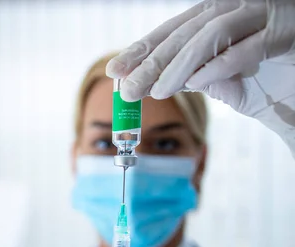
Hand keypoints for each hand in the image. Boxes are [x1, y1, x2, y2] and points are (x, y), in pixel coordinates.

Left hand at [107, 0, 294, 147]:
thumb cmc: (271, 80)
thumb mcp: (222, 80)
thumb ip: (191, 77)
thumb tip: (150, 83)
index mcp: (220, 16)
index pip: (173, 31)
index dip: (143, 49)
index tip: (115, 69)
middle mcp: (240, 9)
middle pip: (186, 32)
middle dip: (153, 61)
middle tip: (127, 86)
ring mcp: (265, 15)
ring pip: (212, 34)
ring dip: (180, 65)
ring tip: (158, 92)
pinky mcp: (287, 31)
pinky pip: (248, 47)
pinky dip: (219, 66)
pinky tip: (195, 84)